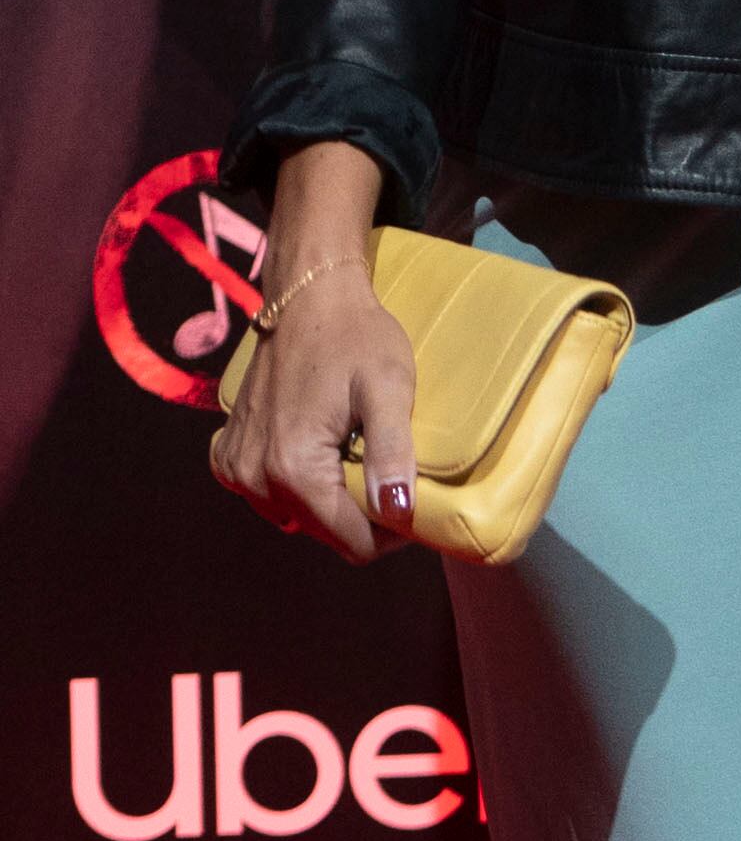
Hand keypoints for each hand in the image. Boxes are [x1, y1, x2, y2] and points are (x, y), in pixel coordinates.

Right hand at [211, 242, 419, 559]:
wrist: (307, 297)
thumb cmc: (355, 337)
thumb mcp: (388, 389)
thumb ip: (392, 452)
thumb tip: (397, 510)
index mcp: (293, 469)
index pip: (354, 543)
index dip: (392, 532)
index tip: (412, 498)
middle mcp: (255, 478)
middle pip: (326, 533)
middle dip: (362, 514)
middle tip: (386, 468)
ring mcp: (236, 468)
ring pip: (299, 518)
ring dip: (330, 498)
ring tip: (352, 451)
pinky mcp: (228, 454)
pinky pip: (266, 495)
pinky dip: (293, 483)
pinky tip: (314, 450)